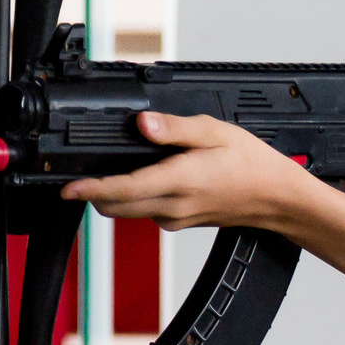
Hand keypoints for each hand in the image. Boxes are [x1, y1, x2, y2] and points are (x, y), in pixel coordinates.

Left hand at [60, 113, 308, 228]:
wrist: (276, 199)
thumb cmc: (252, 164)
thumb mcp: (215, 132)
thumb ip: (175, 128)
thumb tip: (143, 122)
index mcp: (178, 181)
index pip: (122, 189)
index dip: (89, 188)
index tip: (67, 187)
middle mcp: (172, 206)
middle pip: (115, 206)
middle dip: (93, 193)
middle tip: (78, 174)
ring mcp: (175, 218)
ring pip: (128, 211)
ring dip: (112, 196)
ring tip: (107, 172)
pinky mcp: (180, 222)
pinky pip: (146, 212)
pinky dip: (134, 199)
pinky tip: (143, 179)